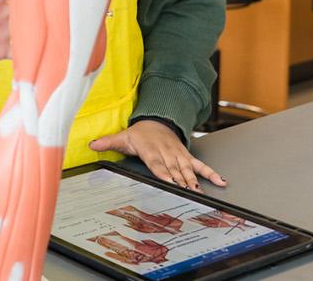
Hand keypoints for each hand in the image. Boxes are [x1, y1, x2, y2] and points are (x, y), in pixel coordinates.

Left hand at [89, 120, 225, 190]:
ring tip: (199, 190)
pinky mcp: (187, 156)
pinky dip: (210, 173)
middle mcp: (166, 151)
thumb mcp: (122, 137)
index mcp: (150, 148)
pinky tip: (220, 181)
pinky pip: (200, 165)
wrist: (157, 120)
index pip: (156, 162)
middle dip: (180, 180)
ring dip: (194, 179)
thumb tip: (92, 145)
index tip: (169, 181)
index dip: (163, 171)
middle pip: (173, 168)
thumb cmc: (139, 133)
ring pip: (187, 167)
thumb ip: (108, 142)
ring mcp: (178, 154)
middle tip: (187, 192)